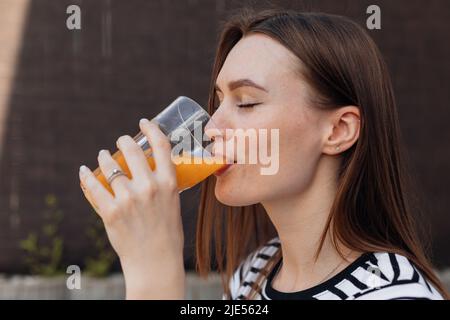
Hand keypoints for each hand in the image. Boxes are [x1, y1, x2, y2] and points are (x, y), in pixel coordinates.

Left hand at [79, 118, 184, 298]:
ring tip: (103, 156)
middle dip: (124, 140)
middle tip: (121, 141)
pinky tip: (84, 172)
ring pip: (110, 166)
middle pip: (132, 150)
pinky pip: (93, 186)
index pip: (162, 146)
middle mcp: (149, 186)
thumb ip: (163, 186)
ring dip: (104, 157)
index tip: (144, 122)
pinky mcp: (110, 211)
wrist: (156, 262)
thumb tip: (150, 171)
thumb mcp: (172, 204)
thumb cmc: (168, 234)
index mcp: (169, 183)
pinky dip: (86, 176)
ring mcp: (129, 198)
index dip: (152, 129)